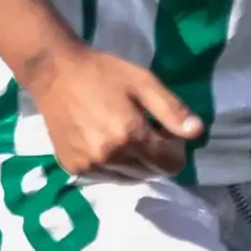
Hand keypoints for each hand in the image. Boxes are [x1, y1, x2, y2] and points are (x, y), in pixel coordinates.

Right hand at [23, 41, 201, 179]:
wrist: (54, 73)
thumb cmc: (102, 72)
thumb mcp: (143, 82)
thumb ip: (172, 110)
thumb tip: (197, 132)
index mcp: (129, 135)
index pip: (171, 164)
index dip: (175, 147)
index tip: (164, 128)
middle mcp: (109, 157)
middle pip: (152, 173)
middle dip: (156, 154)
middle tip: (144, 127)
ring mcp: (90, 166)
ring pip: (131, 178)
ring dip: (136, 161)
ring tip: (123, 133)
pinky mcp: (74, 168)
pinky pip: (108, 177)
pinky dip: (114, 164)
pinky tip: (105, 140)